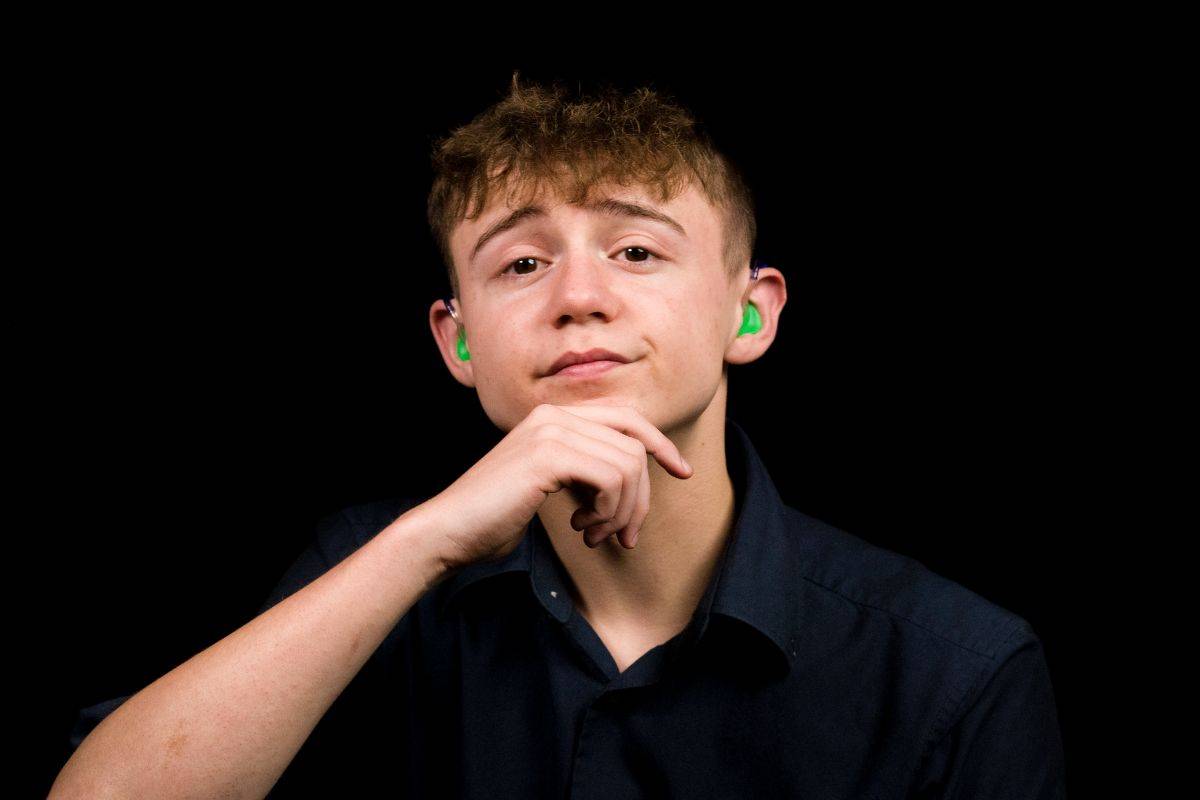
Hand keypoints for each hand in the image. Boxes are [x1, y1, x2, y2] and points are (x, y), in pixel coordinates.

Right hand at [422, 404, 692, 572]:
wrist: (448, 531)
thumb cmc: (494, 517)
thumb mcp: (547, 484)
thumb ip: (583, 470)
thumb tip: (634, 482)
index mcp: (552, 417)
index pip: (627, 418)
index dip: (660, 444)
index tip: (682, 472)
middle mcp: (553, 415)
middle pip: (634, 445)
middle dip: (640, 497)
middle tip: (623, 537)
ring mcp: (550, 431)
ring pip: (629, 464)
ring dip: (622, 511)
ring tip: (595, 536)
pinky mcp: (548, 455)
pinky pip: (613, 477)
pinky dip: (609, 511)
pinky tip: (581, 527)